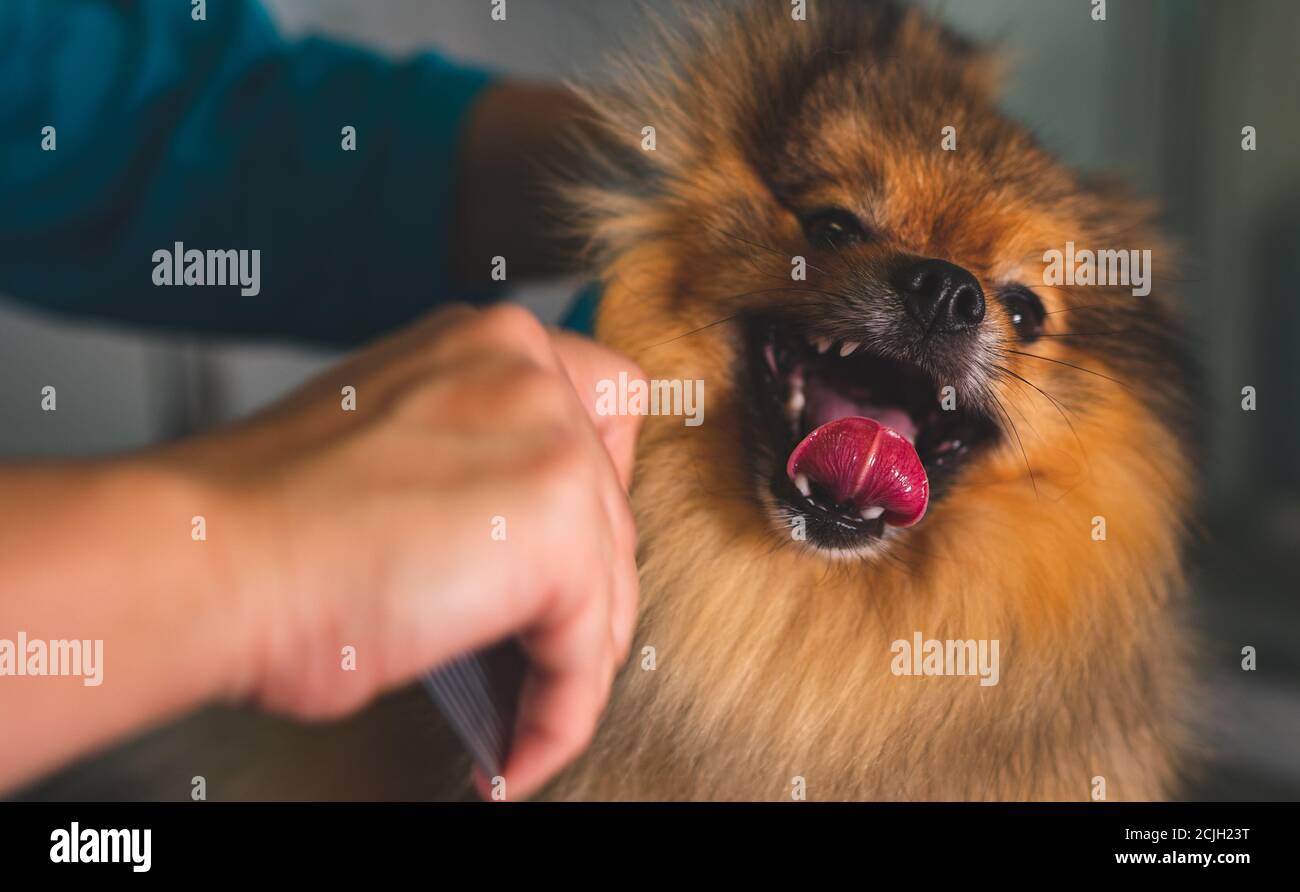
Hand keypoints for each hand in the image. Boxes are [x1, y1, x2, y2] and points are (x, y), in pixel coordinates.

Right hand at [169, 305, 641, 798]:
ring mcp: (551, 446)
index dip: (592, 488)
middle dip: (578, 587)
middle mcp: (529, 375)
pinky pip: (587, 652)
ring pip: (609, 582)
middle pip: (611, 506)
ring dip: (570, 656)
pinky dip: (559, 713)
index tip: (563, 545)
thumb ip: (471, 454)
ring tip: (521, 704)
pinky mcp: (555, 535)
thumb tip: (516, 533)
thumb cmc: (264, 516)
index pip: (601, 410)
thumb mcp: (388, 439)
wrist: (209, 556)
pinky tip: (516, 744)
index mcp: (488, 342)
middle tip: (531, 644)